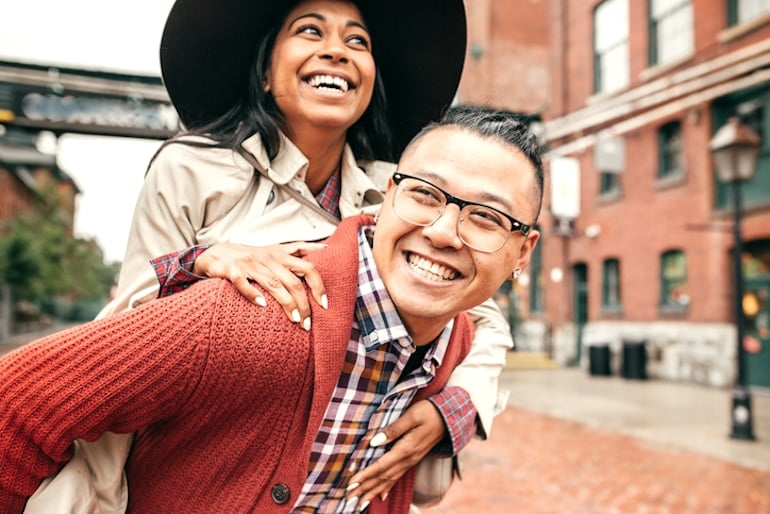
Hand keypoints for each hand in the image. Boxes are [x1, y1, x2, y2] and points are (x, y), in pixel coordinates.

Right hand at [193, 242, 327, 326]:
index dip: (319, 286)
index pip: (308, 268)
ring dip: (286, 303)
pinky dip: (253, 293)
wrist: (214, 254)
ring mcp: (249, 263)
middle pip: (293, 281)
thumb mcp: (275, 249)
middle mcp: (268, 258)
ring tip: (295, 320)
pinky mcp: (231, 269)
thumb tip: (326, 249)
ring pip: (273, 284)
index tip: (325, 304)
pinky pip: (242, 282)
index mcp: (281, 254)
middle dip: (304, 304)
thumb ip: (298, 250)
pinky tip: (262, 305)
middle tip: (307, 324)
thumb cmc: (249, 256)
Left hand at [344, 400, 446, 510]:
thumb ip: (393, 429)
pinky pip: (397, 478)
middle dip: (365, 489)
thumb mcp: (411, 416)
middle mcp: (408, 459)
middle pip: (383, 478)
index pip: (381, 466)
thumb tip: (374, 441)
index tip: (351, 483)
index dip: (365, 475)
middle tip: (349, 499)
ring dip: (373, 491)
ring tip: (360, 502)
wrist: (449, 416)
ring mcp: (411, 461)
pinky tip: (380, 496)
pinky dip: (387, 488)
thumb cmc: (429, 411)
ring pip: (389, 481)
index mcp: (406, 448)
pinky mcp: (413, 459)